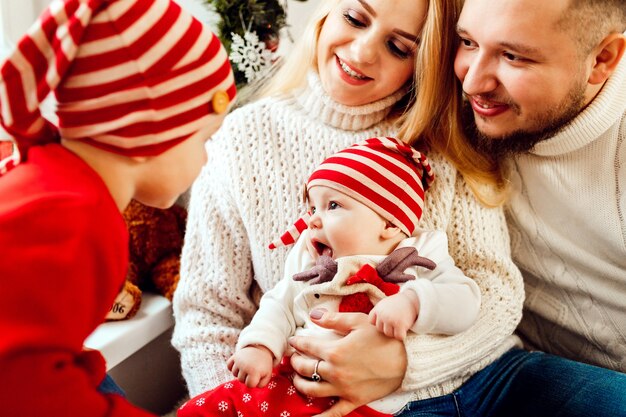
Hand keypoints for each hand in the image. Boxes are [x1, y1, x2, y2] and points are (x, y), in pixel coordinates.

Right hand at [227, 345, 273, 387]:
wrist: (262, 349)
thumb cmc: (264, 365)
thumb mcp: (267, 375)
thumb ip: (261, 385)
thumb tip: (250, 385)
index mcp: (254, 371)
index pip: (249, 385)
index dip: (253, 382)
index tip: (257, 376)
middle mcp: (245, 366)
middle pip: (241, 380)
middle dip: (246, 377)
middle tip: (253, 370)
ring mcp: (239, 360)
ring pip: (234, 374)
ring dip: (240, 372)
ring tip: (247, 366)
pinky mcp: (235, 356)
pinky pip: (229, 366)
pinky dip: (232, 367)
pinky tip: (239, 365)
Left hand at [288, 309, 405, 416]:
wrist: (407, 359)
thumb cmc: (383, 337)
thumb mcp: (359, 321)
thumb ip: (334, 319)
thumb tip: (313, 315)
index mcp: (335, 351)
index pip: (307, 346)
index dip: (297, 342)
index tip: (293, 340)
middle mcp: (334, 372)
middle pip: (305, 368)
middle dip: (296, 362)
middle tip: (293, 358)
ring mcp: (342, 388)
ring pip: (311, 390)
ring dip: (300, 384)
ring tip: (296, 379)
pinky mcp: (353, 400)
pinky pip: (333, 413)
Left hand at [369, 290, 418, 339]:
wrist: (412, 299)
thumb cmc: (398, 303)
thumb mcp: (384, 304)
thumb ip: (378, 313)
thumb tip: (370, 326)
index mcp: (377, 309)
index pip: (371, 321)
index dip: (379, 322)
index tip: (386, 320)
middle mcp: (382, 314)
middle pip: (380, 329)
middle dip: (387, 327)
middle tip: (396, 321)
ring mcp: (390, 320)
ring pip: (388, 334)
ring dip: (395, 331)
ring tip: (400, 323)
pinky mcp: (400, 325)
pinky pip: (398, 336)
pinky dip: (402, 335)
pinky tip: (404, 329)